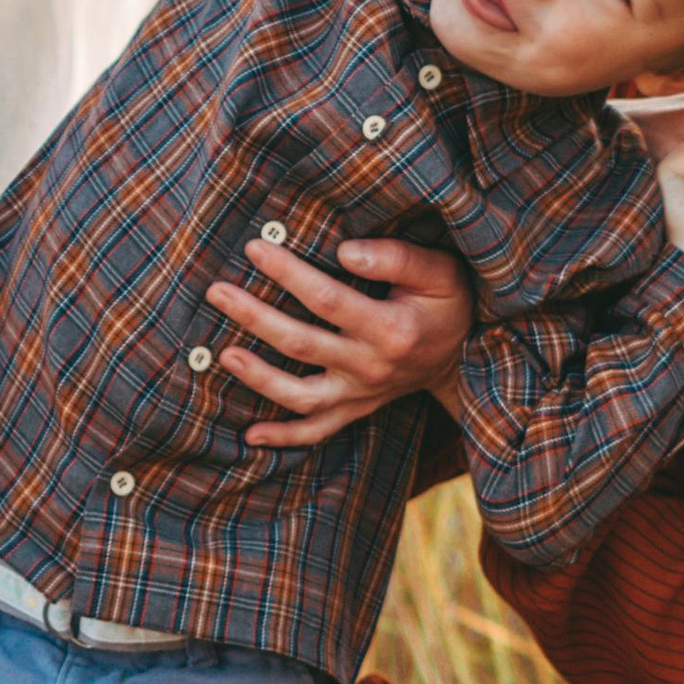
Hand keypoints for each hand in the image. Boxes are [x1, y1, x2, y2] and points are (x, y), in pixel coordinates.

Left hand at [203, 234, 474, 447]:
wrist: (465, 355)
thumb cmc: (448, 302)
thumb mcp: (438, 271)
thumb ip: (395, 258)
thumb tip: (344, 250)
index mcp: (392, 330)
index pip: (328, 299)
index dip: (288, 273)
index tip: (255, 246)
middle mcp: (372, 367)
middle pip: (301, 344)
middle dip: (254, 316)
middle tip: (217, 290)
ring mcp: (362, 394)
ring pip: (301, 396)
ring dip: (257, 377)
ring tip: (221, 353)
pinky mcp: (356, 409)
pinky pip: (318, 431)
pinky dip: (284, 437)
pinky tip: (250, 433)